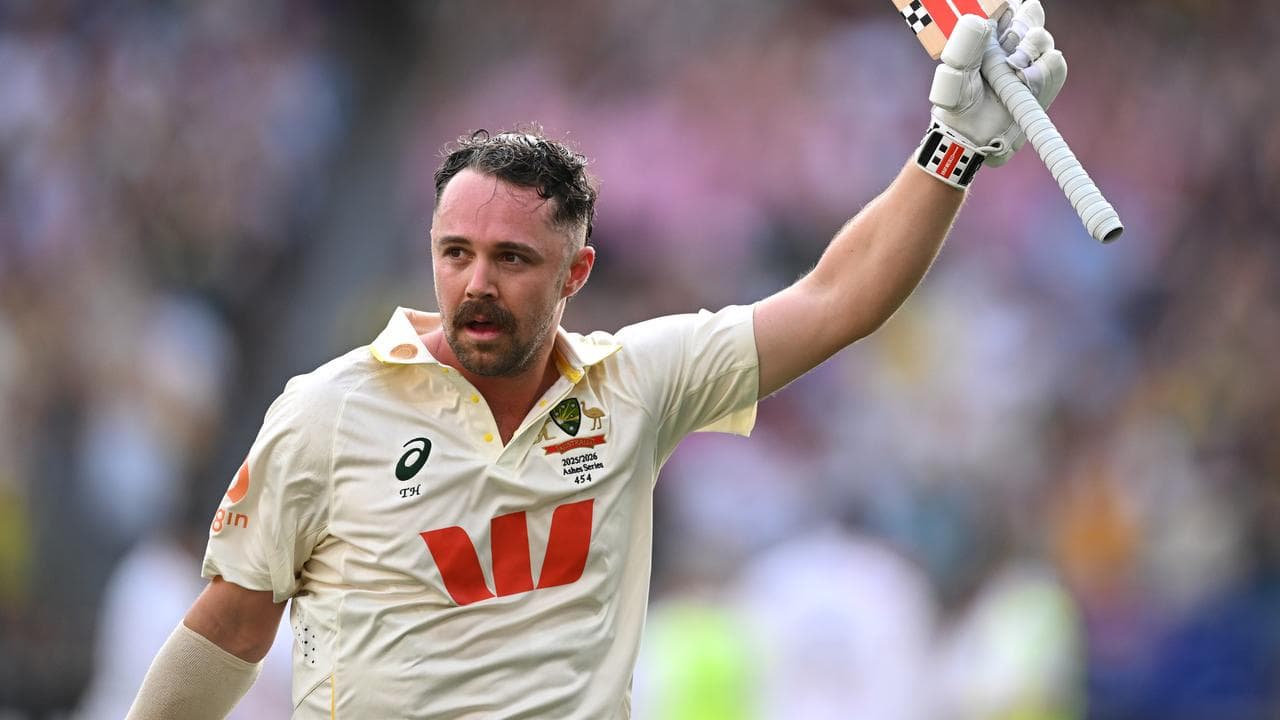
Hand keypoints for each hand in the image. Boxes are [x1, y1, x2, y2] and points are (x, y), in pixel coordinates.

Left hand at [928, 0, 1066, 166]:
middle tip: (1007, 45)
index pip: (1007, 6)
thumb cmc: (958, 104)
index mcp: (988, 35)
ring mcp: (1030, 61)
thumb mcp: (954, 72)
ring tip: (1013, 69)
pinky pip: (1056, 62)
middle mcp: (1011, 44)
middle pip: (1031, 14)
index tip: (1003, 20)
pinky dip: (1043, 70)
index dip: (1009, 9)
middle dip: (1021, 27)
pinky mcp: (1045, 79)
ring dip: (1030, 50)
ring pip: (1043, 38)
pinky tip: (1025, 82)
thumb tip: (981, 19)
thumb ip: (965, 43)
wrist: (974, 137)